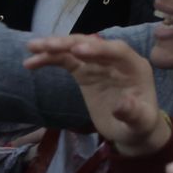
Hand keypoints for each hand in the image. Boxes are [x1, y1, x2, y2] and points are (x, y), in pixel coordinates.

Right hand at [24, 35, 165, 156]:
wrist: (132, 129)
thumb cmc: (139, 124)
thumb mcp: (140, 123)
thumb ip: (133, 113)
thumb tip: (121, 106)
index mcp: (134, 67)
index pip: (117, 51)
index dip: (98, 49)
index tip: (77, 51)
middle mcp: (116, 60)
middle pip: (93, 45)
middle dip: (71, 43)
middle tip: (47, 45)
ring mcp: (100, 64)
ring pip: (77, 49)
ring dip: (55, 47)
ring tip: (32, 47)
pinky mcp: (86, 73)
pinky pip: (67, 61)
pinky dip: (50, 59)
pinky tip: (31, 62)